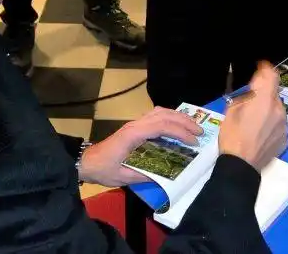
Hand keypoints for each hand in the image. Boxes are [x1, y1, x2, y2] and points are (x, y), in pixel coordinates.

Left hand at [78, 108, 204, 186]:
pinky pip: (156, 116)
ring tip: (193, 126)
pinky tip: (177, 126)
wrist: (86, 161)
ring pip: (160, 112)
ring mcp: (135, 123)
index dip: (180, 132)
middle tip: (200, 133)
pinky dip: (170, 118)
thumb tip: (167, 175)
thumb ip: (144, 175)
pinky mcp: (135, 126)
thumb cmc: (103, 169)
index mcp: (133, 134)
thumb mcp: (123, 177)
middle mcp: (136, 124)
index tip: (194, 142)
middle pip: (164, 115)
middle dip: (184, 122)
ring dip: (178, 117)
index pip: (161, 126)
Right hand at [219, 63, 287, 170]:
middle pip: (274, 94)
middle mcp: (279, 109)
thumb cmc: (232, 135)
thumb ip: (246, 95)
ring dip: (269, 111)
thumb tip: (254, 89)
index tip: (261, 68)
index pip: (272, 75)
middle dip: (264, 95)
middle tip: (250, 104)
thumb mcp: (232, 110)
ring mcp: (284, 125)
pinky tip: (260, 134)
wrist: (241, 165)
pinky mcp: (285, 139)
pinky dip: (272, 126)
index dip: (266, 69)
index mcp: (265, 99)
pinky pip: (279, 125)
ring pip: (277, 110)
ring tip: (255, 122)